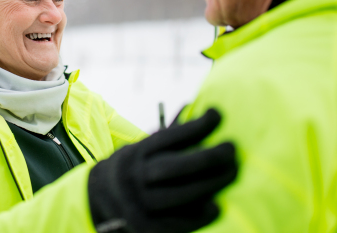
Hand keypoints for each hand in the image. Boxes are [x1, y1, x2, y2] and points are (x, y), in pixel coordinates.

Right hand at [88, 109, 236, 232]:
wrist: (103, 196)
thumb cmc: (138, 165)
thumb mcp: (145, 146)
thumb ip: (173, 135)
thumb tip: (207, 115)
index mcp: (137, 152)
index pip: (168, 137)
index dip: (195, 126)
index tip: (218, 114)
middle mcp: (136, 176)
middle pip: (173, 167)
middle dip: (208, 158)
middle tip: (232, 150)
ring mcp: (140, 204)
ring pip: (180, 195)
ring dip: (212, 184)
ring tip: (232, 173)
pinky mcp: (148, 227)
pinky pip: (180, 222)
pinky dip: (201, 215)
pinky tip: (217, 205)